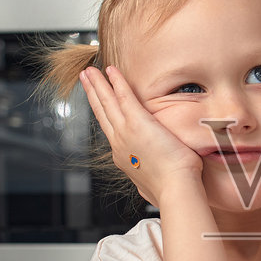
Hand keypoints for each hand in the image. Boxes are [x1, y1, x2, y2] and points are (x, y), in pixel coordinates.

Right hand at [80, 66, 202, 205]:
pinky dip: (116, 82)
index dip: (102, 112)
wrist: (176, 190)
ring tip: (88, 71)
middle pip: (102, 112)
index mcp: (124, 156)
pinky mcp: (137, 123)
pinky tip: (110, 70)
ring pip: (107, 103)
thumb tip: (154, 177)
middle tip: (84, 79)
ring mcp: (125, 133)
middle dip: (92, 94)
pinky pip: (124, 97)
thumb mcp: (154, 181)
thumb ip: (150, 173)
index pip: (110, 128)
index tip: (98, 102)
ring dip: (97, 85)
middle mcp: (119, 143)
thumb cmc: (172, 188)